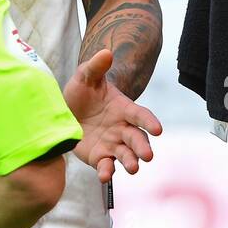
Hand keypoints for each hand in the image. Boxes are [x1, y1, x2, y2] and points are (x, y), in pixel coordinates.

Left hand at [63, 49, 162, 182]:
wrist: (69, 109)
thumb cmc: (82, 91)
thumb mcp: (85, 76)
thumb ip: (96, 66)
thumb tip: (106, 52)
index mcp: (124, 108)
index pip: (140, 115)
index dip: (149, 121)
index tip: (158, 129)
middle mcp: (123, 129)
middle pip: (137, 139)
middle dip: (143, 147)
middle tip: (148, 156)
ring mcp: (113, 144)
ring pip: (126, 155)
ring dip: (131, 162)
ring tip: (134, 168)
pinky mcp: (100, 157)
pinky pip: (106, 166)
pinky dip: (107, 171)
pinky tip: (105, 175)